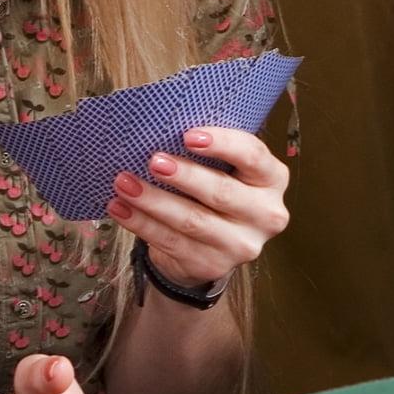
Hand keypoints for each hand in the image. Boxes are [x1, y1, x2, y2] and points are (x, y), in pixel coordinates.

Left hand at [108, 126, 288, 289]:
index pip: (252, 156)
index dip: (222, 144)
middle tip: (152, 160)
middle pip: (222, 192)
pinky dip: (142, 223)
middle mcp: (267, 215)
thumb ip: (209, 151)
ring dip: (154, 200)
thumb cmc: (215, 191)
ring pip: (193, 221)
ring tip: (124, 183)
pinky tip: (120, 208)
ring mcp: (242, 245)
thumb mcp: (224, 168)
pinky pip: (172, 242)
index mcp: (273, 179)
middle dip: (185, 175)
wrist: (212, 246)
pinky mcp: (213, 265)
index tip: (188, 135)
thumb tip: (162, 128)